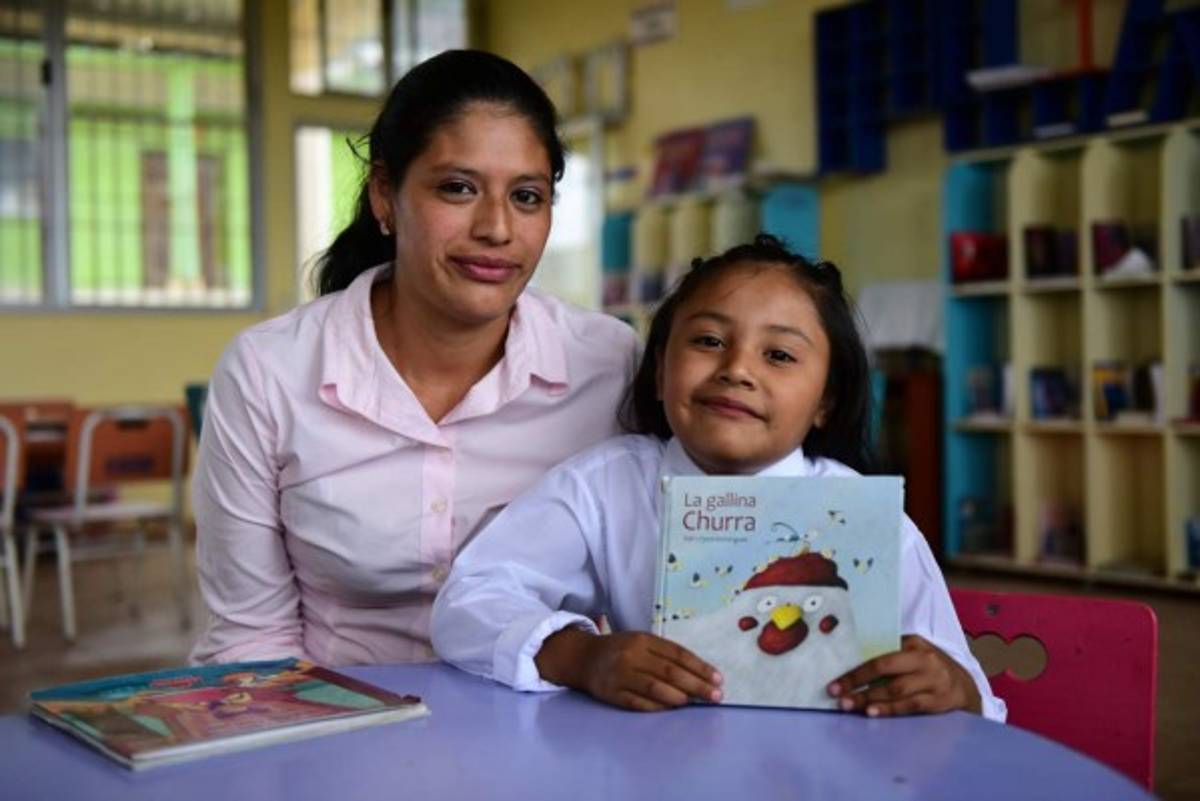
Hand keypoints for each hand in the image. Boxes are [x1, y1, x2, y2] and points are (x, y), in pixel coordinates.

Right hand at [535, 628, 722, 711]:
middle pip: (670, 672)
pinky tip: (672, 709)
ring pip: (655, 688)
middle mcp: (632, 655)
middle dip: (697, 685)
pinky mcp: (612, 693)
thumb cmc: (620, 651)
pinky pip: (639, 703)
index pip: (678, 654)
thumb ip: (666, 655)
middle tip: (716, 696)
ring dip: (679, 697)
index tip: (718, 679)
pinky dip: (658, 707)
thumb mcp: (642, 643)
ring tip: (695, 703)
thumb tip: (699, 675)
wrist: (583, 658)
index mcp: (643, 640)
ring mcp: (620, 675)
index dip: (700, 667)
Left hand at [826, 635, 981, 716]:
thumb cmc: (929, 668)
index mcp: (914, 643)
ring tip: (850, 705)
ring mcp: (933, 680)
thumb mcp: (914, 653)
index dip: (856, 668)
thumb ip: (890, 654)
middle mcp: (924, 659)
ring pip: (896, 689)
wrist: (965, 686)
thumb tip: (850, 661)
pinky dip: (890, 710)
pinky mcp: (939, 701)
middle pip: (885, 668)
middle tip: (838, 694)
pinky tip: (874, 713)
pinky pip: (910, 705)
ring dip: (870, 698)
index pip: (879, 653)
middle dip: (858, 682)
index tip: (835, 681)